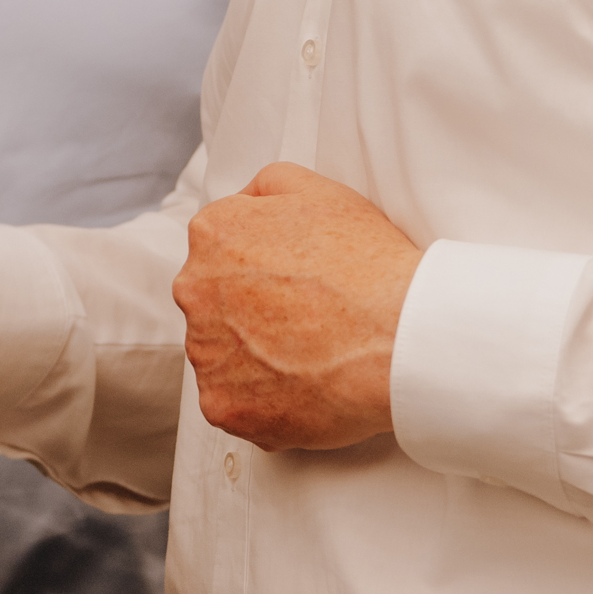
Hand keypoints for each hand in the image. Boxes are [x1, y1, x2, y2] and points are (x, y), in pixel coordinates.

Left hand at [174, 162, 421, 452]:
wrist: (399, 335)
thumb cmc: (367, 262)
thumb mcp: (317, 189)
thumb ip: (264, 188)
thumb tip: (245, 202)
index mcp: (211, 234)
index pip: (220, 250)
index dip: (260, 267)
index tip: (292, 283)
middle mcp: (193, 291)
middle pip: (215, 303)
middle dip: (251, 312)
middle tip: (305, 320)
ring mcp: (205, 353)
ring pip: (222, 356)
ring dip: (254, 359)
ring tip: (309, 357)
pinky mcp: (222, 405)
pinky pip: (233, 404)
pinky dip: (262, 402)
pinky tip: (303, 388)